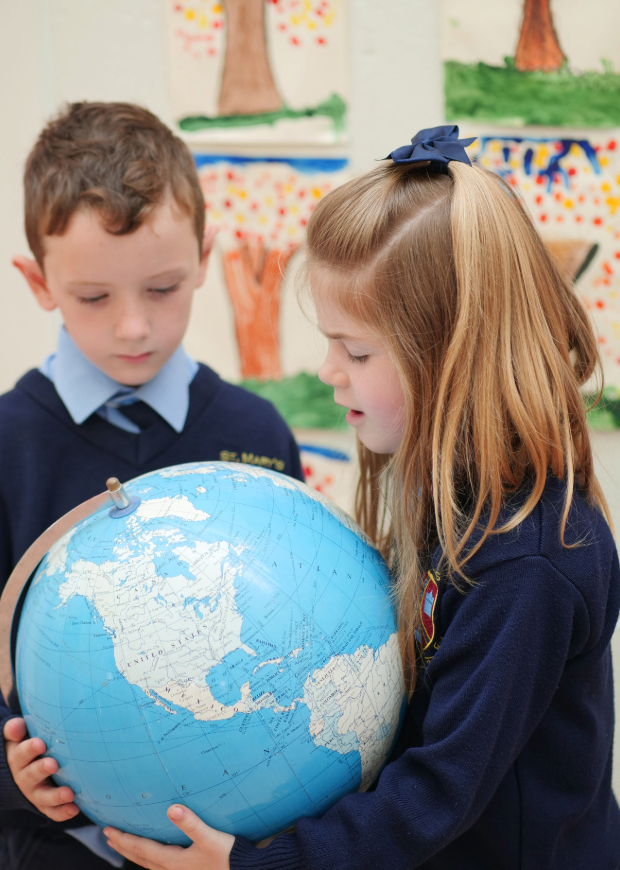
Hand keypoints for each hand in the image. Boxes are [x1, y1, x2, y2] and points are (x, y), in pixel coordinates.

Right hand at [3, 717, 78, 820]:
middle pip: (31, 776)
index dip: (29, 749)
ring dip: (55, 796)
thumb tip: (17, 726)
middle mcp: (24, 778)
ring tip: (69, 793)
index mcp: (18, 759)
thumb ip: (15, 730)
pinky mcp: (45, 805)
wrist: (23, 772)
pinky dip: (62, 812)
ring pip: (43, 797)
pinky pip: (52, 811)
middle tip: (53, 764)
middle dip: (41, 770)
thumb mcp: (17, 738)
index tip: (40, 743)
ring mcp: (35, 793)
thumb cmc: (27, 747)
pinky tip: (74, 809)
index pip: (21, 753)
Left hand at [104, 805, 233, 869]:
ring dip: (134, 854)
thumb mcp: (211, 838)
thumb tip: (172, 808)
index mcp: (175, 861)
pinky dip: (149, 858)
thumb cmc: (230, 857)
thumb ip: (191, 824)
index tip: (108, 830)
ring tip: (123, 845)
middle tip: (107, 837)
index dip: (123, 840)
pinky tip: (154, 854)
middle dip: (123, 847)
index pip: (142, 849)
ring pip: (149, 864)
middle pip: (141, 859)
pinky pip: (160, 866)